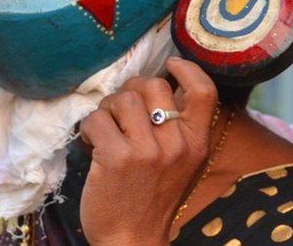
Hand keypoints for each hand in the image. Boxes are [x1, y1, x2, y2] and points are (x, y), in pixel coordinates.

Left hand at [77, 58, 218, 245]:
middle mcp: (177, 144)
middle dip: (129, 91)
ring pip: (122, 99)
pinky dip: (88, 129)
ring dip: (106, 111)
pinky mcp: (117, 158)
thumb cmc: (151, 200)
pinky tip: (92, 146)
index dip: (185, 68)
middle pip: (153, 85)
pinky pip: (96, 119)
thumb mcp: (180, 164)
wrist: (132, 241)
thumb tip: (154, 86)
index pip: (203, 90)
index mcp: (197, 143)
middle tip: (118, 113)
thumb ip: (177, 129)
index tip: (169, 64)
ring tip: (104, 132)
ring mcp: (148, 151)